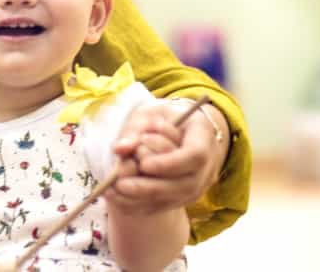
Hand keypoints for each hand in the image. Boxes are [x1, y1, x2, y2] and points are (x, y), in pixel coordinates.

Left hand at [106, 99, 228, 214]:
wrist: (181, 131)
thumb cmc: (164, 118)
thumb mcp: (150, 114)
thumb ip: (135, 129)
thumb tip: (120, 149)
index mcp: (204, 136)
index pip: (195, 155)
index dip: (170, 163)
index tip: (143, 164)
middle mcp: (207, 166)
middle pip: (185, 185)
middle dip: (150, 187)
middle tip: (120, 184)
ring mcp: (198, 185)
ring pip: (174, 200)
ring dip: (141, 199)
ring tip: (112, 192)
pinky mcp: (184, 198)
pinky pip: (164, 207)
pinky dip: (139, 205)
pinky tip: (116, 199)